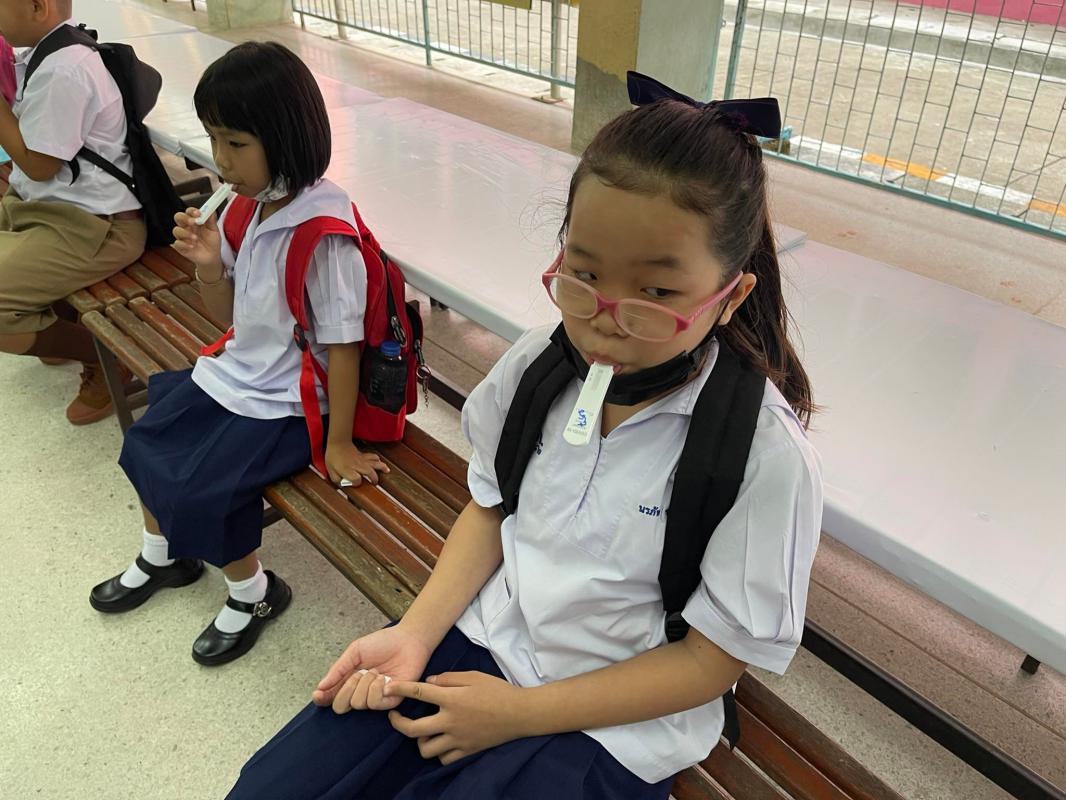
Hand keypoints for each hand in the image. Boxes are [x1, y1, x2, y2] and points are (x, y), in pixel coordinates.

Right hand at [171, 207, 223, 273]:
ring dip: (186, 233)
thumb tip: (211, 210)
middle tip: (193, 222)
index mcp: (194, 221)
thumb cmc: (212, 242)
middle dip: (185, 218)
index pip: (189, 212)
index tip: (198, 213)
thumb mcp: (214, 231)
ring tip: (196, 238)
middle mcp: (186, 227)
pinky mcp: (181, 247)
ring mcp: (183, 237)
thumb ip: (211, 221)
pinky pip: (177, 243)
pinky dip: (184, 244)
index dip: (192, 211)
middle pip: (178, 217)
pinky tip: (192, 246)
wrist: (212, 257)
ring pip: (176, 230)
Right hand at [313, 624, 432, 712]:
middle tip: (357, 674)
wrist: (407, 640)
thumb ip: (338, 669)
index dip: (322, 699)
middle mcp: (360, 692)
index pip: (331, 697)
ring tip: (376, 672)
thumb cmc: (382, 643)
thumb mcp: (355, 651)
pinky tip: (385, 678)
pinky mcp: (391, 700)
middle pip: (341, 706)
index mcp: (349, 681)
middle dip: (346, 689)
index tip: (318, 695)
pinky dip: (377, 689)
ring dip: (365, 685)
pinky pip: (375, 704)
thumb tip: (320, 687)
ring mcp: (375, 698)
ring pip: (358, 704)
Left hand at [325, 440, 388, 485]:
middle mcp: (356, 465)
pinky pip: (373, 457)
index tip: (355, 484)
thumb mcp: (330, 471)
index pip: (356, 479)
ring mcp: (361, 460)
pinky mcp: (363, 455)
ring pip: (374, 463)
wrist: (338, 443)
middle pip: (369, 472)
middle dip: (374, 478)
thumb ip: (336, 480)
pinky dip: (378, 460)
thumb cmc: (333, 457)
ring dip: (381, 467)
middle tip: (374, 483)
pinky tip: (380, 463)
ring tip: (387, 471)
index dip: (357, 483)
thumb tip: (342, 485)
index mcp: (347, 470)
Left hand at [385, 671, 530, 763]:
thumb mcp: (473, 677)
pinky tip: (441, 743)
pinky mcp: (467, 751)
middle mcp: (451, 722)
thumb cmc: (498, 691)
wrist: (521, 714)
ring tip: (423, 731)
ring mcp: (458, 740)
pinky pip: (444, 759)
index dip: (400, 689)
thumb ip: (448, 678)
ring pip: (426, 749)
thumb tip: (429, 682)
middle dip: (398, 723)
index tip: (388, 687)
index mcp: (452, 700)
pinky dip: (438, 753)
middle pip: (413, 730)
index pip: (419, 693)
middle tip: (394, 717)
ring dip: (420, 740)